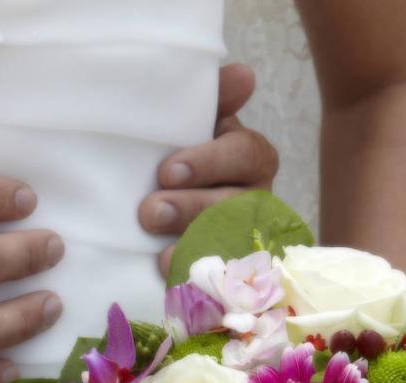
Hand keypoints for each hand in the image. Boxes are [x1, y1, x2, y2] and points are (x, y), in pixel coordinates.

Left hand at [137, 63, 280, 274]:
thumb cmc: (182, 159)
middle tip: (150, 212)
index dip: (209, 162)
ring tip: (160, 254)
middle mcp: (256, 199)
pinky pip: (222, 283)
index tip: (166, 171)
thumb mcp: (195, 126)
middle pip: (236, 204)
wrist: (161, 209)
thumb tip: (243, 76)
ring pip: (231, 245)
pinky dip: (196, 281)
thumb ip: (213, 100)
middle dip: (193, 209)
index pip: (246, 154)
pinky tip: (172, 280)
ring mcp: (246, 239)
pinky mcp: (229, 276)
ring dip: (195, 248)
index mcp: (250, 158)